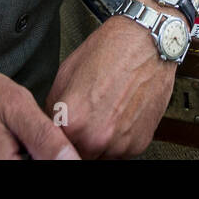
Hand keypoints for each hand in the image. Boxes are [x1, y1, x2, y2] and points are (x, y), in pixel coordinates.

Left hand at [47, 0, 177, 158]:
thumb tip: (50, 123)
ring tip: (104, 114)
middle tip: (84, 119)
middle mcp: (97, 136)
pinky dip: (118, 139)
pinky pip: (121, 152)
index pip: (54, 145)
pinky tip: (119, 115)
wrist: (148, 42)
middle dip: (77, 140)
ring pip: (100, 156)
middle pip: (77, 154)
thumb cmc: (112, 49)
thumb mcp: (66, 72)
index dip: (57, 135)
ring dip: (99, 143)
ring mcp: (121, 142)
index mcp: (73, 119)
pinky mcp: (140, 142)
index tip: (61, 131)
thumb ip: (54, 106)